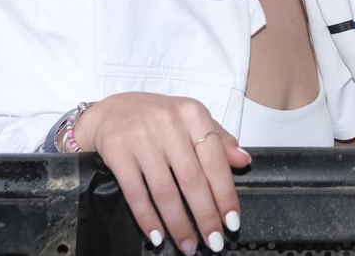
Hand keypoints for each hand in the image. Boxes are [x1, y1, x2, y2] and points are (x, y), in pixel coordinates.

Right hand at [73, 93, 251, 254]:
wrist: (110, 111)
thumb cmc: (157, 117)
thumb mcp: (191, 119)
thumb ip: (219, 140)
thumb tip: (244, 160)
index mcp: (192, 114)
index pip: (215, 160)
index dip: (225, 194)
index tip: (232, 221)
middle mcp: (168, 124)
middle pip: (192, 179)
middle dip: (205, 216)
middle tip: (214, 242)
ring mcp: (141, 139)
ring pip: (164, 191)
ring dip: (178, 223)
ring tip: (188, 245)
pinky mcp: (118, 152)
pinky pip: (135, 193)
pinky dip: (147, 219)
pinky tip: (157, 236)